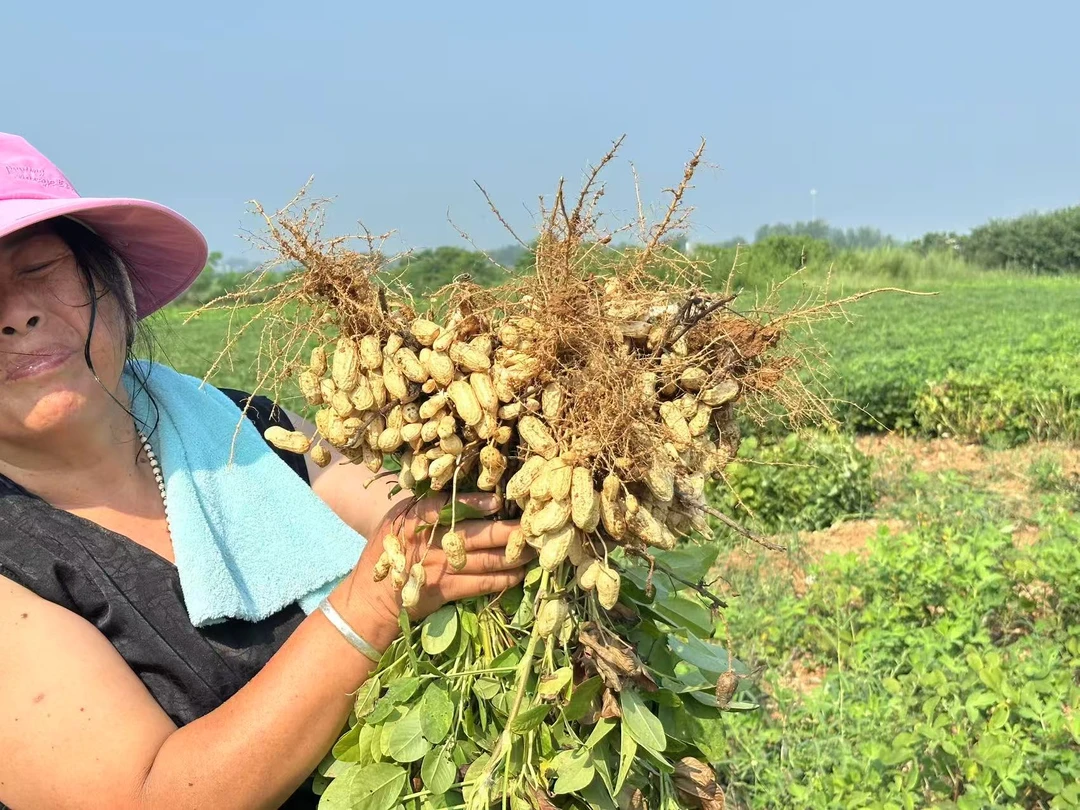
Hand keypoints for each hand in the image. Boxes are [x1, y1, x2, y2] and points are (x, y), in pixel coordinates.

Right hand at [342, 491, 532, 649]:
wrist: (372, 599)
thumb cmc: (391, 551)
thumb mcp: (397, 520)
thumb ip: (426, 508)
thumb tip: (464, 490)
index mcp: (413, 518)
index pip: (445, 507)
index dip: (472, 503)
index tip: (497, 501)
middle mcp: (427, 542)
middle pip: (474, 535)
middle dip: (507, 532)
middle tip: (532, 527)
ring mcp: (438, 568)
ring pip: (484, 560)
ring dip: (512, 556)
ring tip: (533, 549)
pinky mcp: (445, 591)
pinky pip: (480, 584)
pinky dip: (502, 579)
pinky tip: (518, 573)